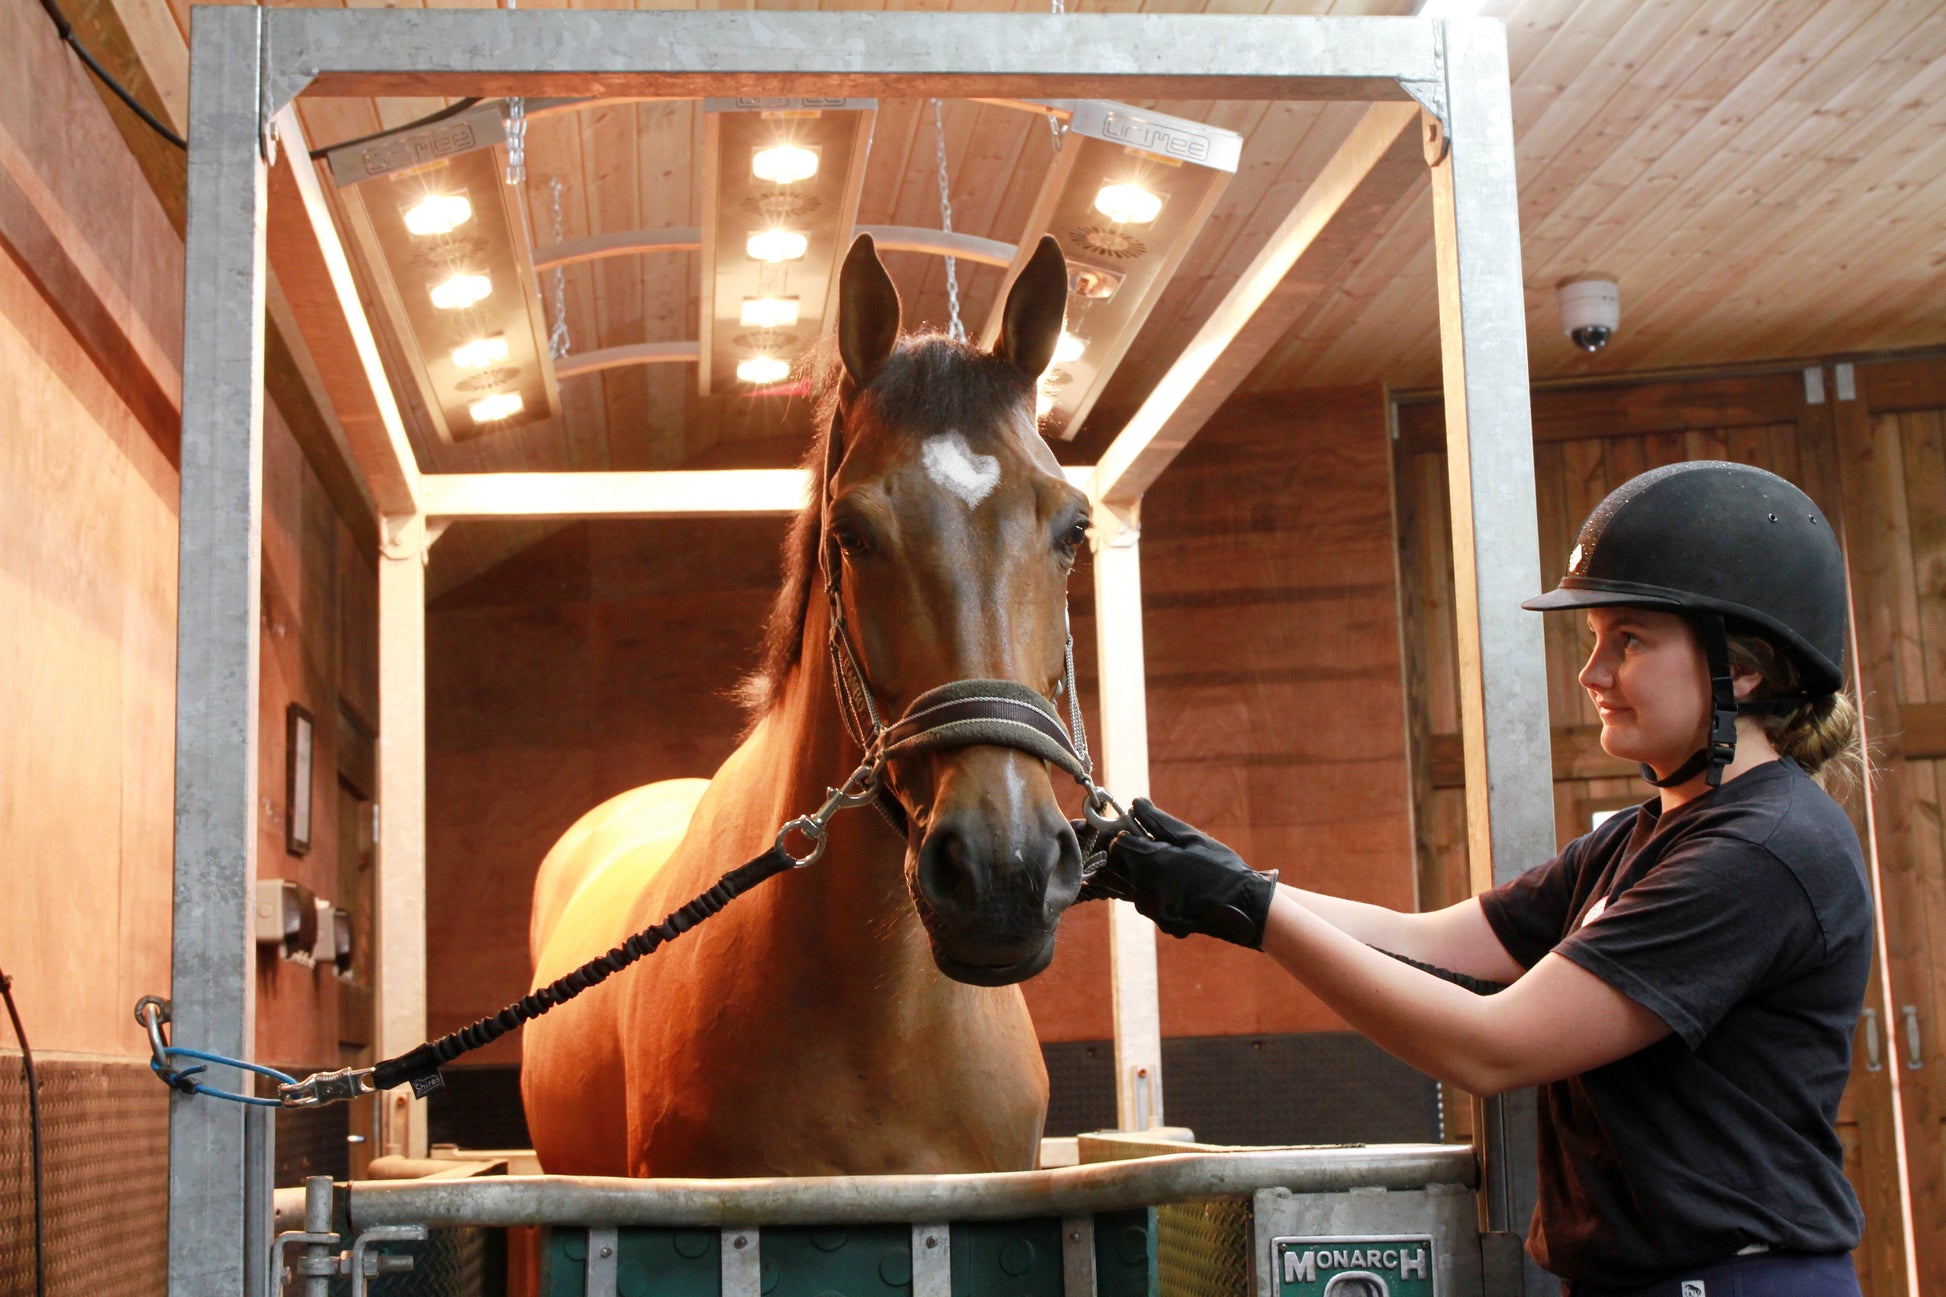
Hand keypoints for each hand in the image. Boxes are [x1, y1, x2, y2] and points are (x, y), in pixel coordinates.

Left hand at [1093, 799, 1276, 947]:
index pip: (1118, 845)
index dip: (1126, 834)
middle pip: (1122, 866)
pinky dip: (1158, 892)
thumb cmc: (1221, 866)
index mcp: (1152, 863)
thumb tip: (1135, 803)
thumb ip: (1158, 821)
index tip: (1138, 832)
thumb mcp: (1191, 838)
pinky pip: (1150, 902)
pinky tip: (1181, 888)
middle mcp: (1146, 889)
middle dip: (1135, 856)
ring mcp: (1153, 909)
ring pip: (1134, 885)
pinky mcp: (1162, 922)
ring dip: (1145, 874)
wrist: (1246, 907)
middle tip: (1161, 850)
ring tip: (1175, 869)